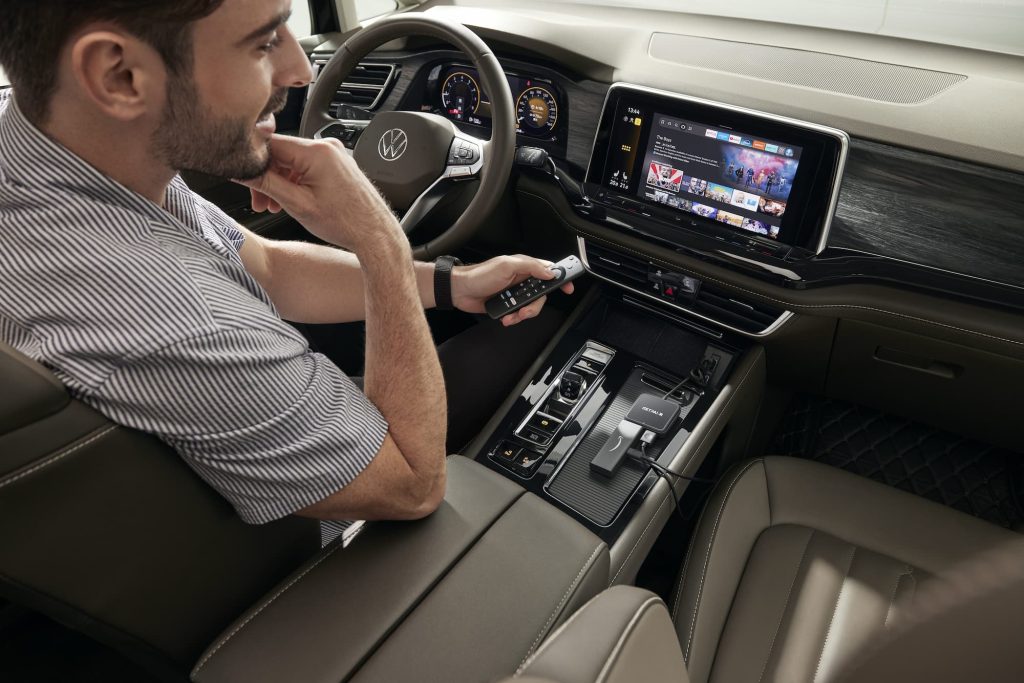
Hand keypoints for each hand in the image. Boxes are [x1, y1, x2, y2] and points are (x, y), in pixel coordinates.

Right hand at [234, 135, 401, 252]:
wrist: (376, 235)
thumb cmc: (346, 223)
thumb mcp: (297, 204)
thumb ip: (265, 183)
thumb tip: (240, 171)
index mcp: (317, 151)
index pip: (269, 144)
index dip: (252, 162)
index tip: (242, 178)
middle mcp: (327, 147)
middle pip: (280, 154)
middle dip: (266, 178)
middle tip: (259, 202)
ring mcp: (334, 155)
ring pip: (292, 162)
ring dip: (279, 183)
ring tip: (275, 206)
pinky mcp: (338, 164)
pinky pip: (307, 167)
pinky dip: (295, 183)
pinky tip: (292, 201)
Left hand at [451, 255, 574, 326]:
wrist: (460, 291)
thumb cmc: (479, 275)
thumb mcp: (507, 265)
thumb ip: (530, 267)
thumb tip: (550, 272)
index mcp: (524, 267)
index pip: (549, 271)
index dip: (561, 278)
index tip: (568, 288)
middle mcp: (522, 280)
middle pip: (542, 294)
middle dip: (535, 305)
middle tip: (525, 308)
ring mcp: (515, 293)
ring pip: (531, 307)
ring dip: (522, 314)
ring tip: (511, 315)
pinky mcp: (507, 305)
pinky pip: (518, 314)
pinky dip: (514, 318)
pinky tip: (505, 317)